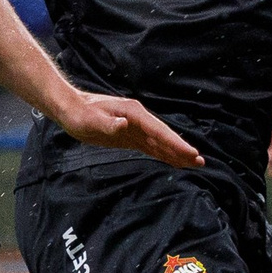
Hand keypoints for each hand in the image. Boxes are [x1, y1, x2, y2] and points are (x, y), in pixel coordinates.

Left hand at [53, 90, 204, 169]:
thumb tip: (124, 124)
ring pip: (160, 142)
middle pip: (164, 136)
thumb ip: (109, 124)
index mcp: (134, 114)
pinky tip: (173, 160)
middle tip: (200, 162)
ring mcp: (135, 127)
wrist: (71, 109)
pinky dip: (162, 153)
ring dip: (175, 152)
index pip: (159, 131)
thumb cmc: (80, 115)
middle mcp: (138, 119)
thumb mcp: (92, 121)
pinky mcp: (130, 136)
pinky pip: (150, 146)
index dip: (175, 143)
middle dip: (181, 149)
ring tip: (194, 163)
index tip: (190, 153)